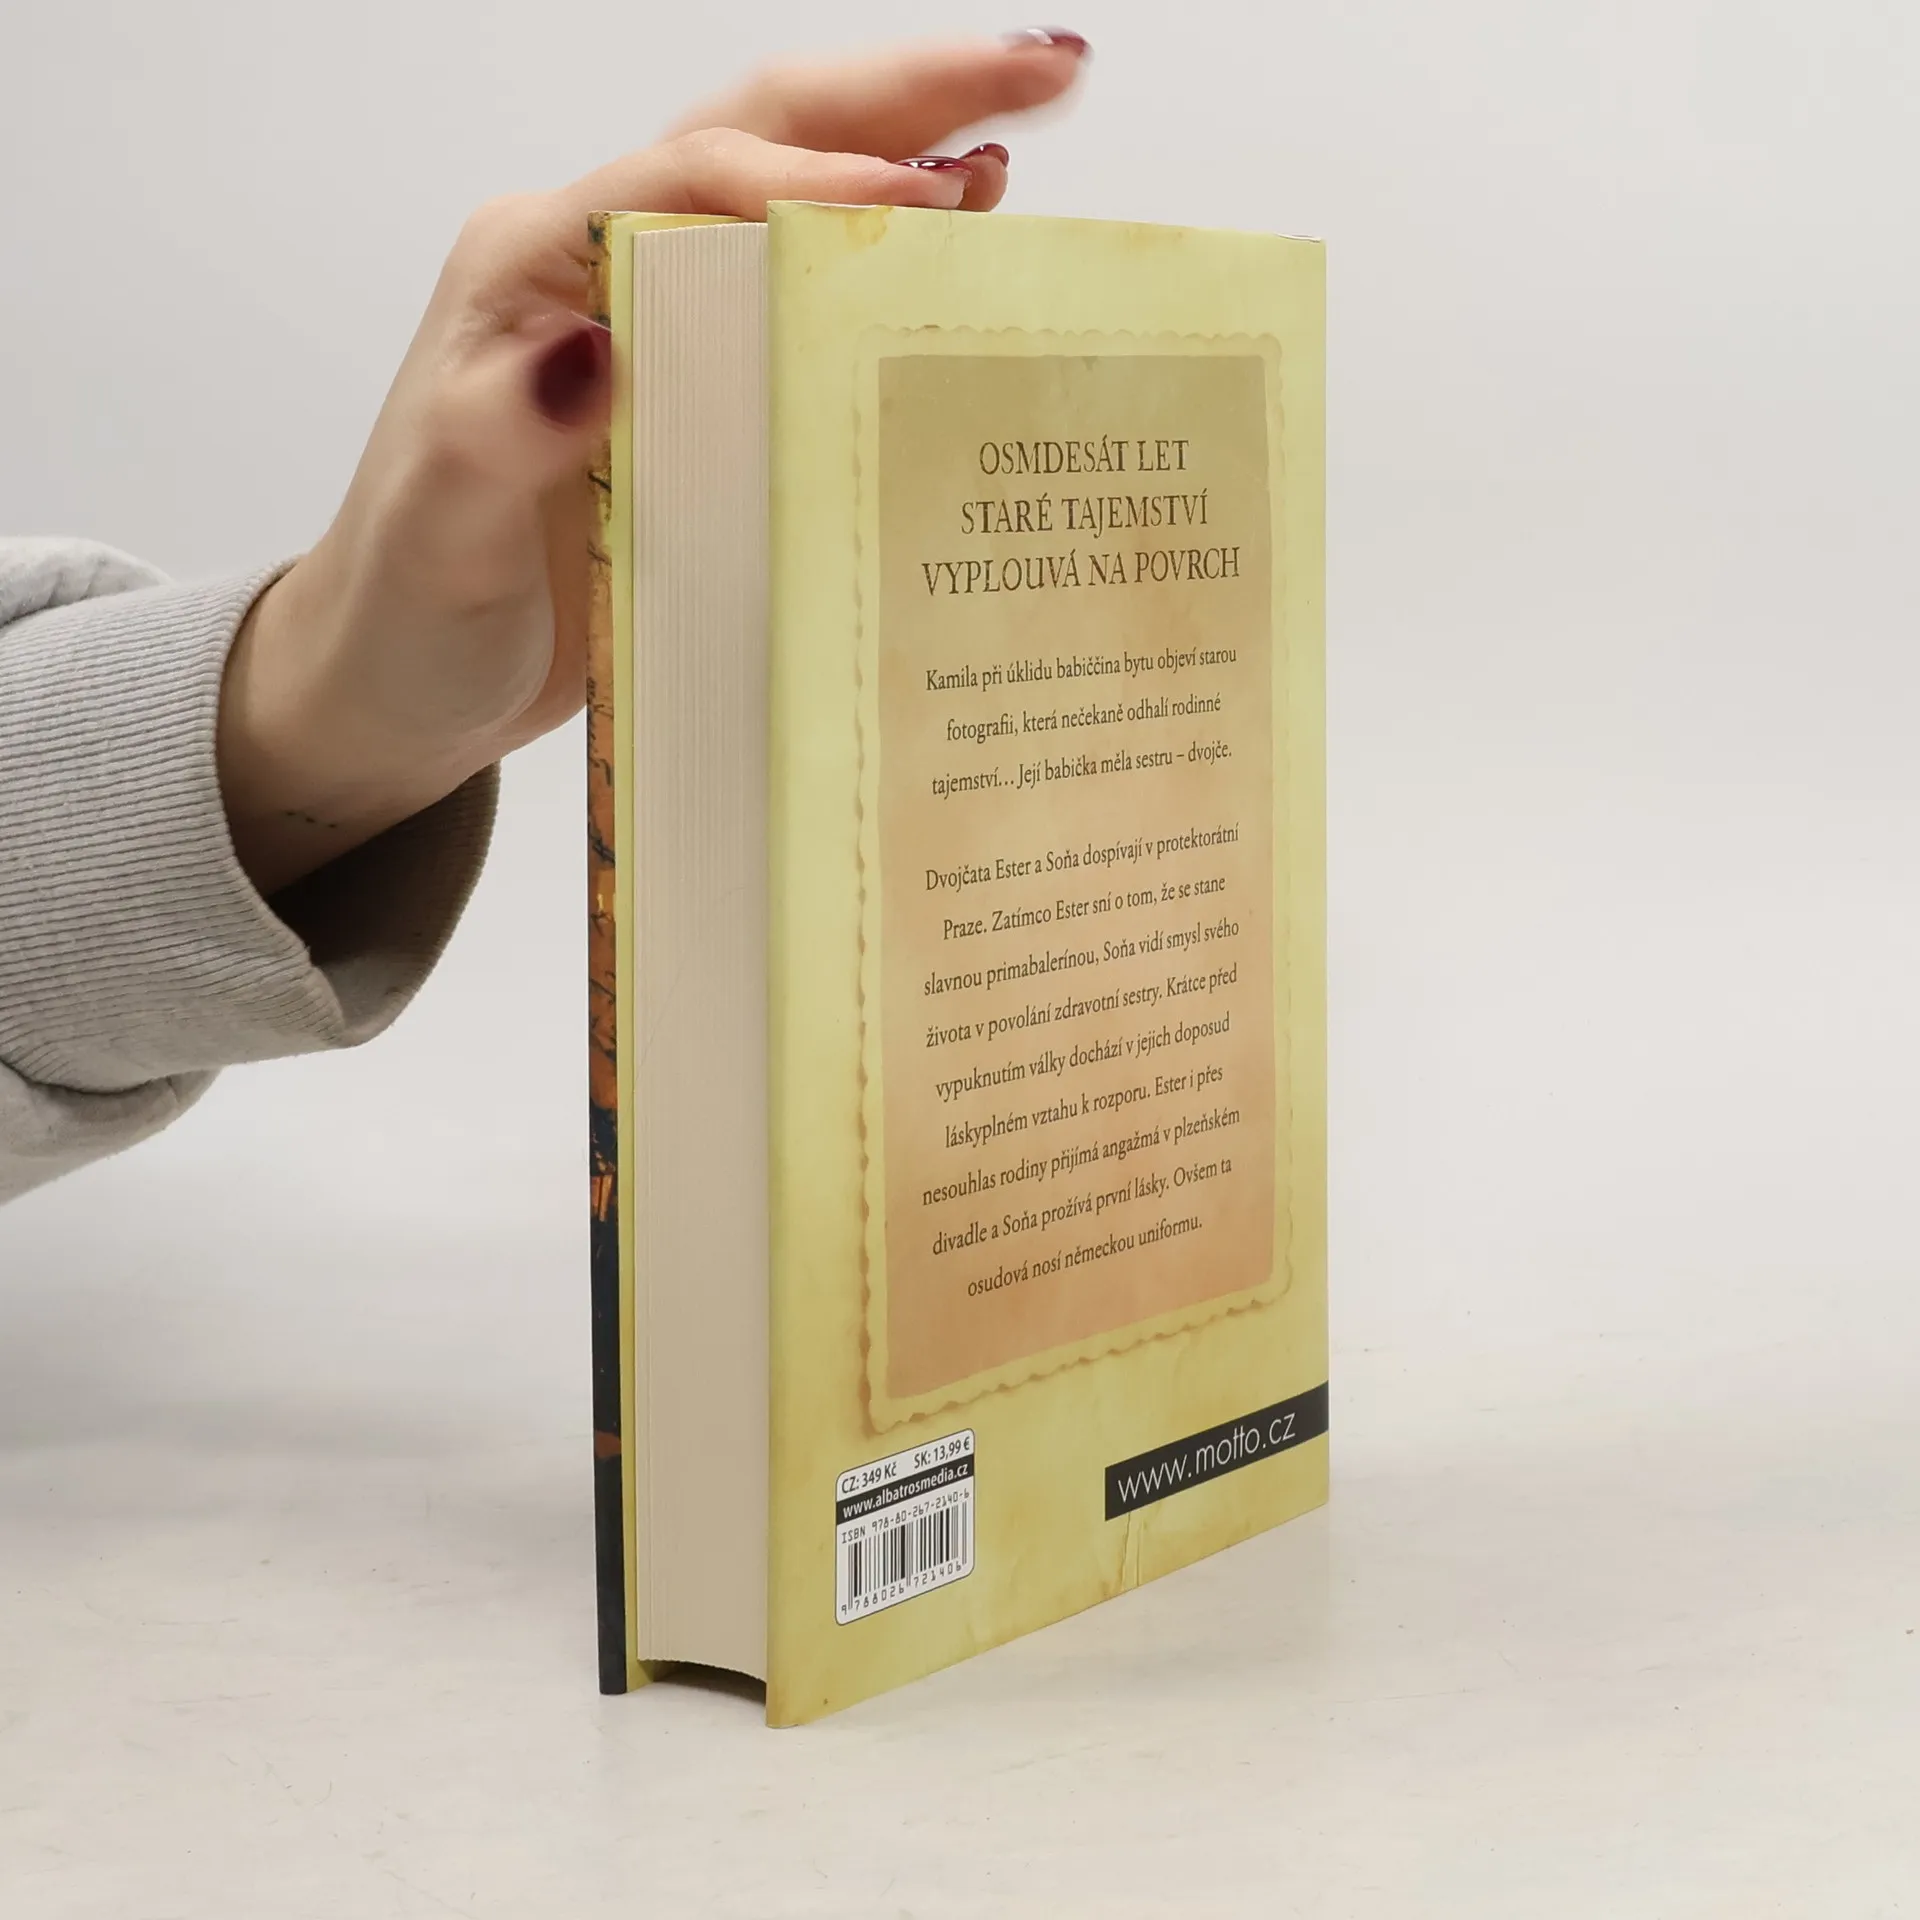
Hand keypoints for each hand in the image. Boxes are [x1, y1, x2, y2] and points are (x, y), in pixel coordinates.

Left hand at [219, 31, 1089, 894]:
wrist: (403, 682)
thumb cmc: (407, 604)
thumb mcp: (440, 524)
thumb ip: (503, 431)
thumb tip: (596, 347)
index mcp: (536, 266)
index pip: (693, 177)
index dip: (817, 178)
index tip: (931, 200)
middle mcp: (602, 270)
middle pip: (764, 136)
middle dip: (908, 92)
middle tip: (1047, 68)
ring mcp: (658, 329)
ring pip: (795, 201)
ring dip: (913, 154)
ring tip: (1029, 141)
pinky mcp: (699, 398)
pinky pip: (805, 308)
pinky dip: (889, 270)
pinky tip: (964, 261)